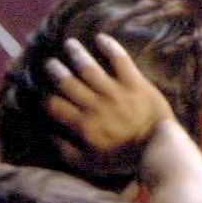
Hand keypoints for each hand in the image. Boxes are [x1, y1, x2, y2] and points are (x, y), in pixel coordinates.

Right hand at [45, 34, 174, 155]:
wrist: (158, 148)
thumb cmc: (124, 158)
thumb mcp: (90, 164)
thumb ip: (68, 151)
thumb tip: (50, 136)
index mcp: (83, 124)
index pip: (56, 106)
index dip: (46, 98)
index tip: (43, 92)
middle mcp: (94, 104)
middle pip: (68, 83)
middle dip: (56, 71)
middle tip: (51, 63)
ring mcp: (115, 91)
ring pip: (89, 68)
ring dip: (76, 54)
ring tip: (70, 44)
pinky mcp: (135, 82)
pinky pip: (120, 60)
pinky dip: (110, 47)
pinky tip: (101, 38)